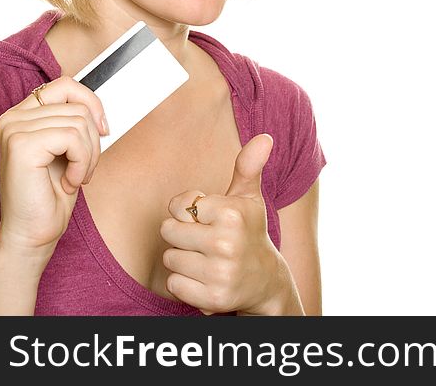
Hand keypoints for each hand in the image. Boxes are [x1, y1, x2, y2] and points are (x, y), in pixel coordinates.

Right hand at [0, 76, 107, 257]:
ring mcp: (15, 129)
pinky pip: (73, 139)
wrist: (33, 232)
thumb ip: (75, 124)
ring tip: (76, 176)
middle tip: (84, 168)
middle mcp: (13, 118)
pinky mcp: (22, 145)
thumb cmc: (50, 195)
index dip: (91, 102)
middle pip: (78, 107)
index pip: (65, 85)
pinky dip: (82, 163)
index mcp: (22, 115)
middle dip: (94, 141)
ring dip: (89, 156)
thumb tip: (102, 110)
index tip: (103, 128)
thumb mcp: (67, 151)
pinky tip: (71, 182)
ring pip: (80, 123)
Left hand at [160, 134, 295, 314]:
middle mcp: (227, 242)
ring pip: (170, 259)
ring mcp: (220, 272)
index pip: (179, 206)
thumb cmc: (249, 232)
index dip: (189, 212)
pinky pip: (174, 284)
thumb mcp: (250, 199)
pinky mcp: (213, 298)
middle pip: (169, 232)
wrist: (266, 281)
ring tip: (208, 260)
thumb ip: (248, 167)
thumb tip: (264, 138)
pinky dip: (186, 283)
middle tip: (206, 241)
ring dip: (183, 260)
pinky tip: (206, 279)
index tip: (208, 218)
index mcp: (232, 213)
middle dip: (183, 236)